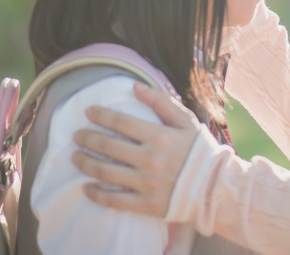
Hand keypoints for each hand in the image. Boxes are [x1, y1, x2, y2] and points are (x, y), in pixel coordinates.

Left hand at [71, 82, 199, 216]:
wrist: (214, 186)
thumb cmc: (199, 149)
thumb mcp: (185, 120)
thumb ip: (161, 101)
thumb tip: (135, 86)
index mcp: (159, 136)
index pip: (121, 123)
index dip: (101, 116)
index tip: (88, 112)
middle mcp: (150, 159)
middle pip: (108, 146)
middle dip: (87, 138)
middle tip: (77, 135)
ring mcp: (147, 183)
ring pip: (106, 172)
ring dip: (85, 163)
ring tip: (75, 157)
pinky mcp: (146, 204)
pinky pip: (115, 200)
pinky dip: (97, 194)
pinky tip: (85, 187)